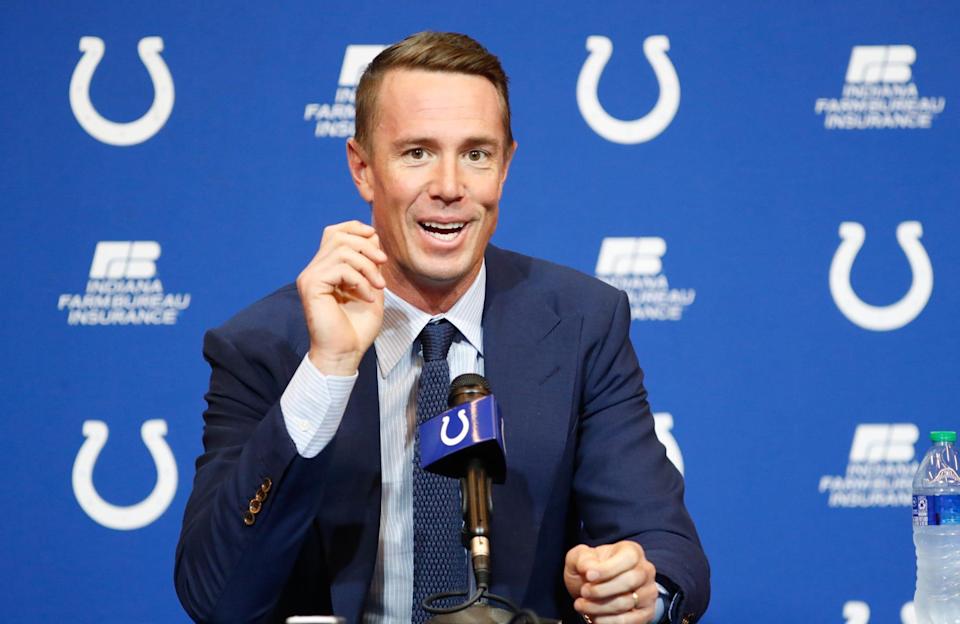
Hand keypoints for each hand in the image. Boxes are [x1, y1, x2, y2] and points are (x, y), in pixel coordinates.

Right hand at [296, 220, 387, 374]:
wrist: (345, 353)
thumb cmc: (357, 327)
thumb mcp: (371, 288)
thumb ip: (371, 264)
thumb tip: (372, 235)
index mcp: (326, 269)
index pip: (335, 232)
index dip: (355, 228)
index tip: (376, 240)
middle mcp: (314, 270)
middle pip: (339, 236)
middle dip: (367, 246)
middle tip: (383, 265)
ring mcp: (310, 277)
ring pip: (342, 250)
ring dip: (367, 266)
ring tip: (378, 286)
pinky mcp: (311, 285)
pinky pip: (340, 268)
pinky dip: (360, 280)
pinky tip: (366, 297)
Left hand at [564, 541, 658, 622]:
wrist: (594, 590)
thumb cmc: (590, 570)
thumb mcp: (580, 558)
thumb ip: (582, 558)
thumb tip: (588, 569)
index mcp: (632, 551)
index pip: (627, 558)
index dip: (607, 568)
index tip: (588, 575)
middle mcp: (645, 571)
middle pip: (629, 581)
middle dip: (601, 589)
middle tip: (584, 592)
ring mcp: (648, 593)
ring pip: (626, 603)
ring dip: (599, 607)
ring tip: (582, 605)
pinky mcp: (646, 613)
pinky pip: (629, 621)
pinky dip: (608, 621)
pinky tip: (595, 617)